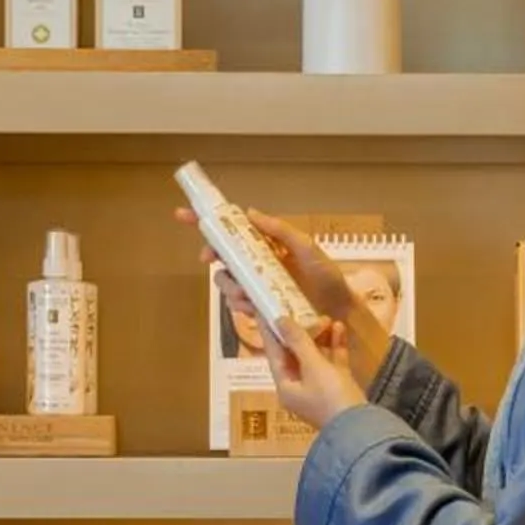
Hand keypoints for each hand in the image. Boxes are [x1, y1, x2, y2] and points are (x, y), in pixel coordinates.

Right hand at [176, 204, 392, 391]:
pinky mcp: (261, 309)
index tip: (184, 215)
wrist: (340, 310)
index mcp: (267, 246)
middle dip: (213, 257)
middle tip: (211, 258)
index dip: (206, 223)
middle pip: (222, 258)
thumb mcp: (306, 247)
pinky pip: (239, 305)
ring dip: (229, 284)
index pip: (233, 231)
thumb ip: (279, 230)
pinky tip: (253, 306)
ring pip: (227, 283)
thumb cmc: (328, 276)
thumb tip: (250, 213)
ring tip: (246, 290)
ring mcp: (258, 288)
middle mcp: (258, 266)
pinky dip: (240, 304)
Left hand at [264, 314, 367, 431]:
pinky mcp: (337, 388)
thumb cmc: (331, 396)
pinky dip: (335, 347)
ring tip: (328, 319)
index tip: (267, 311)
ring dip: (320, 338)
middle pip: (294, 355)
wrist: (361, 426)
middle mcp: (298, 388)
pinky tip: (340, 330)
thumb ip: (298, 341)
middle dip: (302, 333)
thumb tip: (280, 320)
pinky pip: (332, 363)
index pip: (274, 354)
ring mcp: (319, 389)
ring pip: (315, 357)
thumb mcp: (313, 366)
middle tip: (307, 312)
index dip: (271, 332)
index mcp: (285, 386)